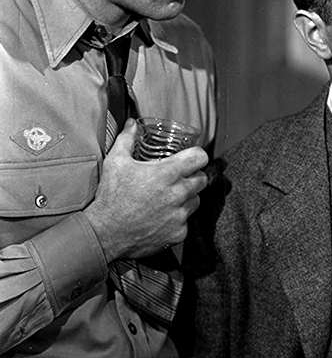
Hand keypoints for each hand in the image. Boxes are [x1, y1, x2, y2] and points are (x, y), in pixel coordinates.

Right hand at [85, 119, 208, 261]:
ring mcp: (180, 215)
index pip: (200, 158)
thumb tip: (132, 124)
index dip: (197, 156)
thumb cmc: (110, 197)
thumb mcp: (115, 162)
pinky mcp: (178, 233)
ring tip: (168, 198)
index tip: (191, 158)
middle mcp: (178, 193)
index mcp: (167, 173)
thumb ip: (126, 139)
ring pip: (196, 200)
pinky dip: (177, 219)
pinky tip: (162, 217)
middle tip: (178, 178)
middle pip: (202, 179)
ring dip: (187, 198)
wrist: (104, 233)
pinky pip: (186, 222)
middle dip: (193, 177)